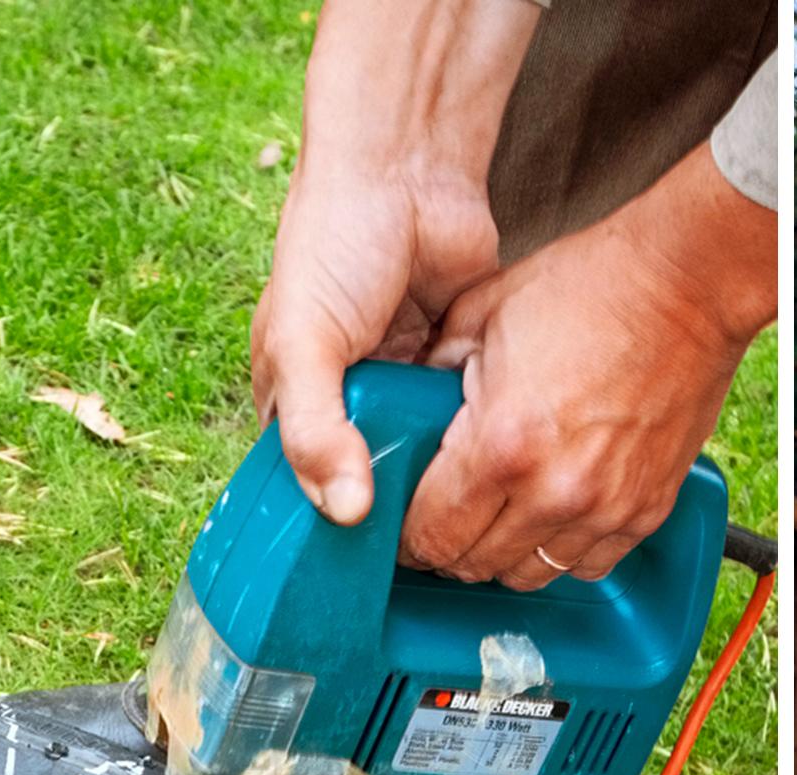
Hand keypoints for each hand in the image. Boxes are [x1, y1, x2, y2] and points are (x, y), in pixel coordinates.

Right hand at [249, 0, 538, 524]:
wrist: (405, 170)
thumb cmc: (332, 244)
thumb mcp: (304, 340)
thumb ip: (313, 426)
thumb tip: (343, 511)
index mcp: (294, 401)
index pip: (310, 491)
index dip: (336, 535)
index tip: (373, 582)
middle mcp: (348, 405)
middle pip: (375, 488)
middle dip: (403, 523)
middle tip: (443, 571)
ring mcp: (403, 392)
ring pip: (426, 466)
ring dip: (447, 491)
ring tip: (478, 540)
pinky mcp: (452, 377)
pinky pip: (465, 432)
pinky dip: (477, 450)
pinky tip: (501, 485)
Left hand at [400, 142, 776, 587]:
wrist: (685, 291)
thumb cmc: (591, 291)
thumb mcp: (483, 313)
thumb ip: (435, 368)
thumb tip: (408, 408)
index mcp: (502, 444)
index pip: (433, 531)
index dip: (409, 537)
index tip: (406, 529)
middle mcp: (554, 492)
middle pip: (478, 564)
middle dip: (451, 551)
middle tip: (445, 527)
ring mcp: (605, 509)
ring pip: (532, 575)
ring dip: (505, 558)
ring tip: (496, 528)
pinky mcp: (645, 513)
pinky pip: (589, 567)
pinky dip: (561, 554)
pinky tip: (549, 525)